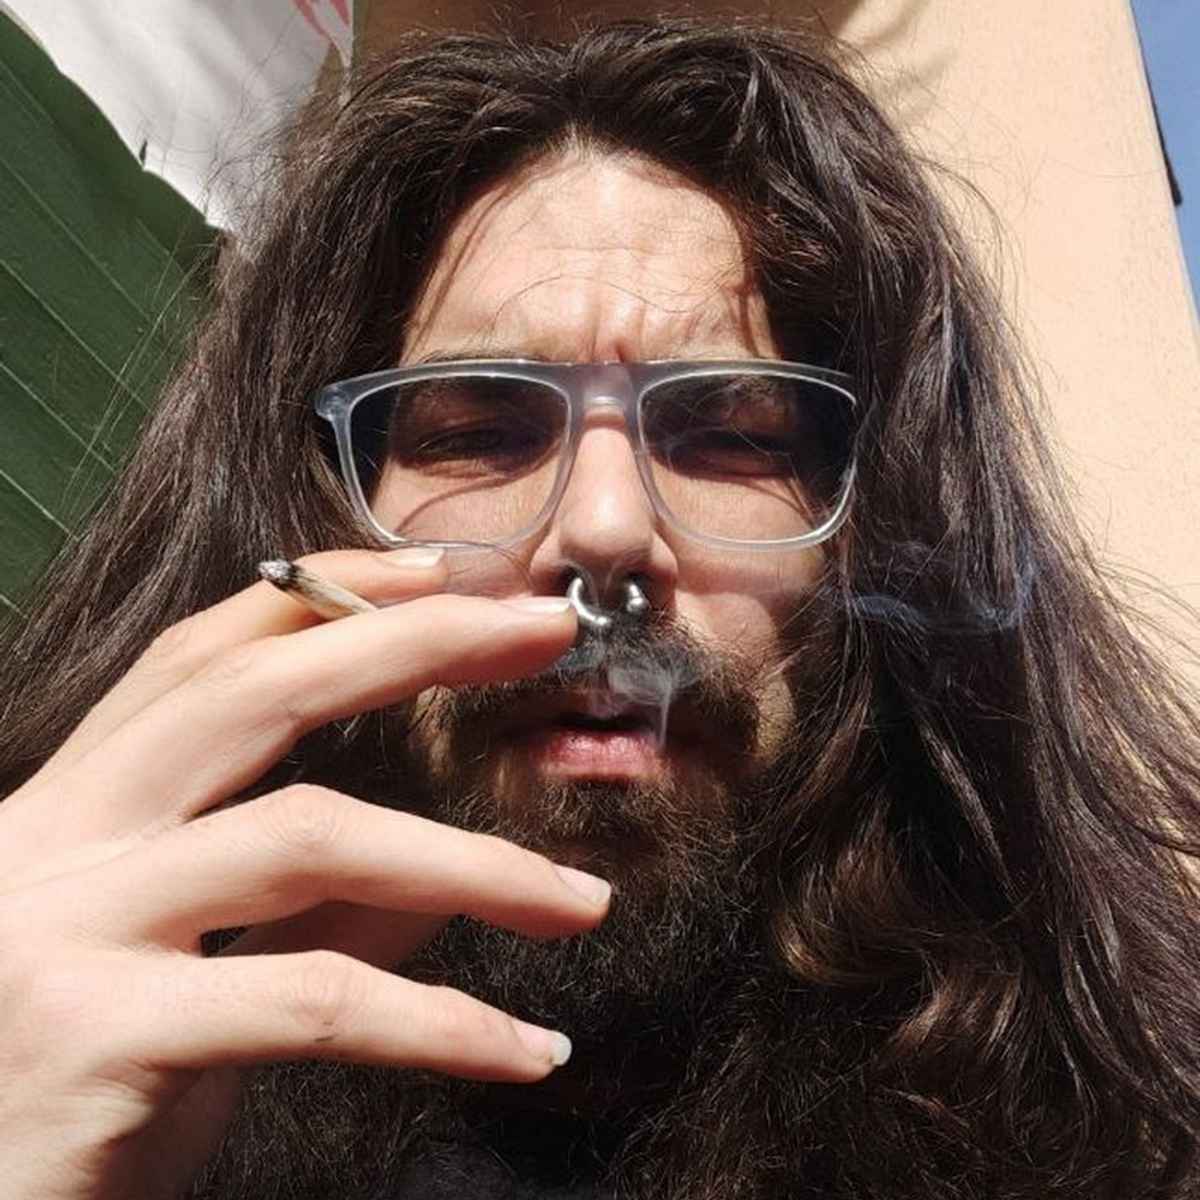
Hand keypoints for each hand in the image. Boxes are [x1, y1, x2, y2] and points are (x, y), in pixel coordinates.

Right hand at [0, 549, 605, 1199]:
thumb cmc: (73, 1099)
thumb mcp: (188, 978)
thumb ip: (313, 914)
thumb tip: (449, 867)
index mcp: (75, 808)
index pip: (204, 656)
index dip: (325, 594)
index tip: (443, 574)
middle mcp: (55, 840)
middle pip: (255, 693)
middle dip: (412, 644)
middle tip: (543, 632)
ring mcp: (65, 928)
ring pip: (310, 838)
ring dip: (474, 867)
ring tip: (582, 902)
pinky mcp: (94, 1035)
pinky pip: (316, 997)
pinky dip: (442, 1023)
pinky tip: (528, 1048)